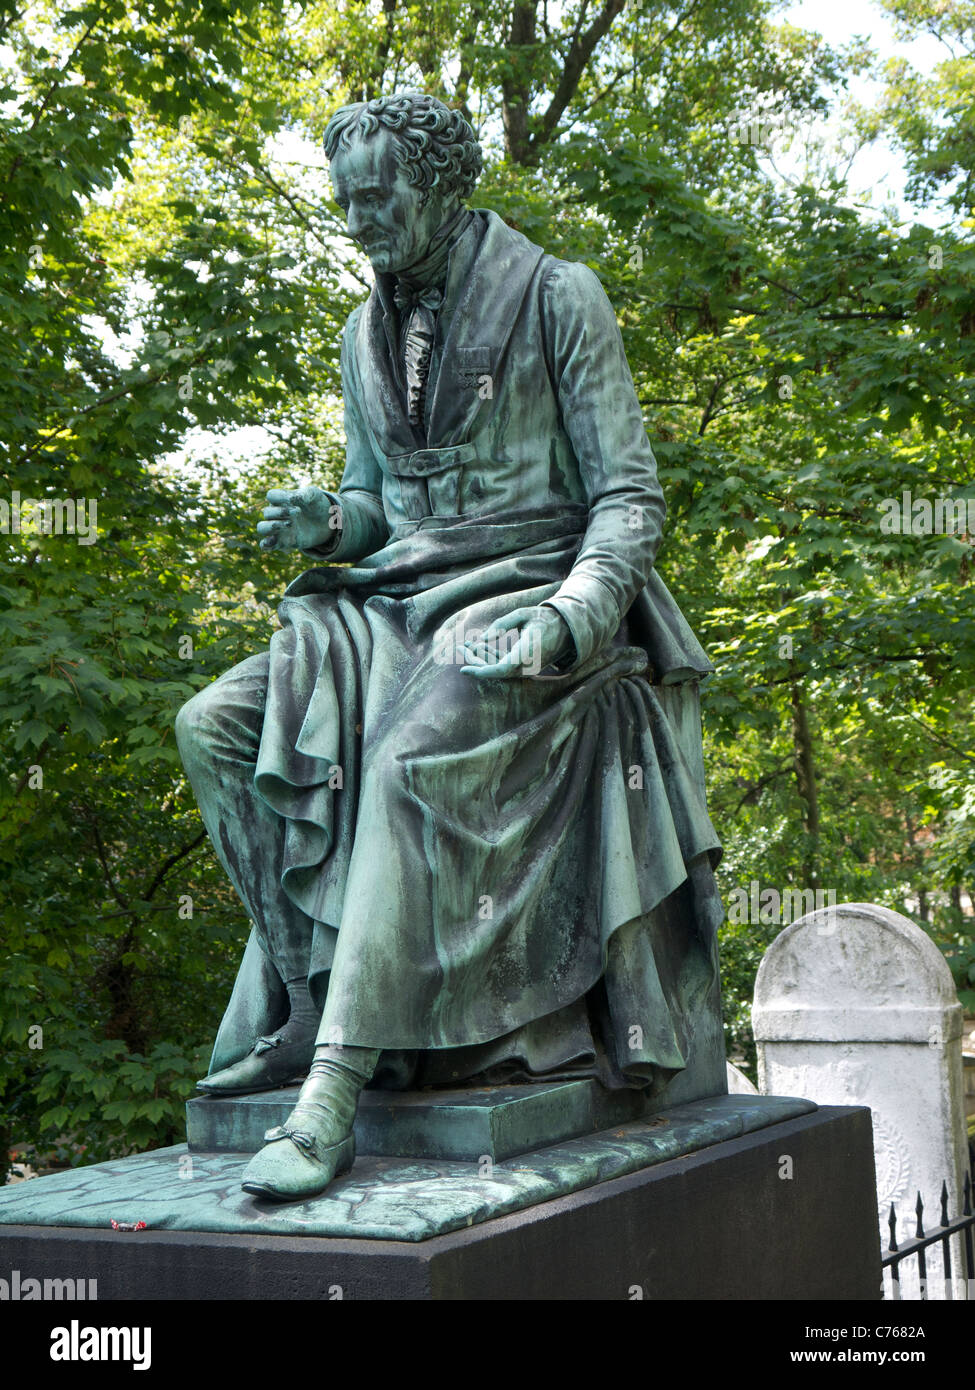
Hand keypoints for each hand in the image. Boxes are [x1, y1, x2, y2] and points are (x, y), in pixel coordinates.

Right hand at [258, 487, 338, 552]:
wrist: (325, 523)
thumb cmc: (316, 504)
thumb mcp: (314, 495)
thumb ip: (305, 494)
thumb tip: (293, 498)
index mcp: (281, 499)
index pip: (271, 495)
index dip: (281, 497)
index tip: (295, 500)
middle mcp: (276, 513)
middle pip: (267, 512)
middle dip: (281, 512)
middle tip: (298, 512)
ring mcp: (278, 528)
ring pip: (262, 528)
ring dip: (272, 526)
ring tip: (289, 525)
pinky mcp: (282, 541)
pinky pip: (266, 544)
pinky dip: (266, 544)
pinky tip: (273, 542)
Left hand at [460, 605, 574, 678]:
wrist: (567, 629)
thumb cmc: (544, 618)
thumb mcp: (522, 614)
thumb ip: (501, 624)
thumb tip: (481, 639)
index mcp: (528, 652)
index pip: (502, 669)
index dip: (482, 671)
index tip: (464, 668)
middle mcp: (528, 665)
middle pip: (496, 670)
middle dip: (475, 661)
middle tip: (459, 647)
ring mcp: (528, 668)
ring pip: (499, 668)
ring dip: (481, 658)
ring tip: (464, 645)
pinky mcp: (525, 666)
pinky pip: (505, 665)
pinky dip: (491, 657)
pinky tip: (478, 647)